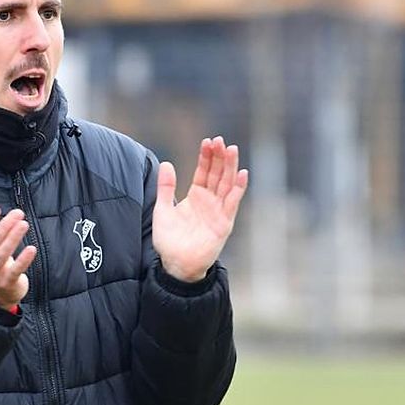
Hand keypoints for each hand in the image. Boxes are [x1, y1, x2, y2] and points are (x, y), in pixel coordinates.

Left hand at [153, 137, 248, 281]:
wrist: (175, 264)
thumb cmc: (169, 240)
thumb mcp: (163, 209)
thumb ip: (165, 187)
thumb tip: (166, 163)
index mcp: (196, 196)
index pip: (203, 171)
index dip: (206, 157)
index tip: (208, 141)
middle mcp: (210, 201)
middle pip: (217, 174)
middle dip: (219, 157)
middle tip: (220, 140)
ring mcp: (218, 211)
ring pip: (226, 184)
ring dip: (230, 167)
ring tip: (231, 149)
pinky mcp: (224, 223)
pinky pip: (232, 203)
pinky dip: (237, 189)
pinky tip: (242, 173)